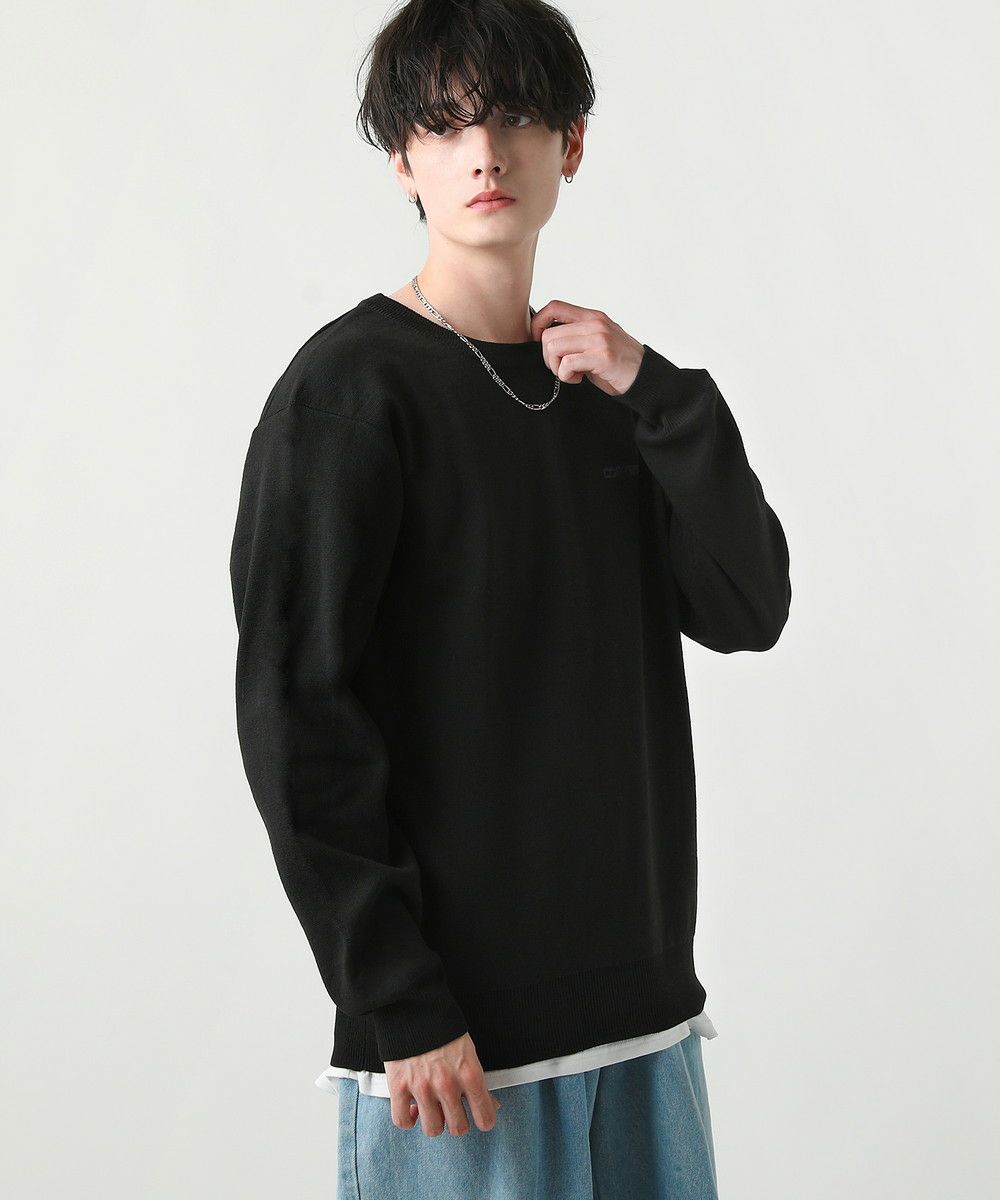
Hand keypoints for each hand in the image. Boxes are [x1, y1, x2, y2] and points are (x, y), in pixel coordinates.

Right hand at [384, 1031, 501, 1136]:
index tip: (481, 1118)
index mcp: (469, 1073)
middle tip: (453, 1110)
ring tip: (432, 1108)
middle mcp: (447, 1085)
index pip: (485, 1117)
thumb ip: (476, 1079)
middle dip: (457, 1121)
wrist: (413, 1004)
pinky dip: (408, 1119)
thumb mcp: (468, 1049)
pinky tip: (413, 1108)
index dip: (485, 1120)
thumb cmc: (442, 1025)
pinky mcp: (398, 1086)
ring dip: (434, 1121)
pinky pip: (403, 1121)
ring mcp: (422, 1088)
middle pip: (458, 1128)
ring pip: (433, 1129)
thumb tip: (490, 1103)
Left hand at [530, 300, 645, 396]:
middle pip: (548, 334)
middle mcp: (595, 324)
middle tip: (561, 368)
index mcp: (592, 317)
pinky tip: (578, 379)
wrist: (644, 376)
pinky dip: (566, 376)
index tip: (540, 343)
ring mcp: (599, 339)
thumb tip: (545, 338)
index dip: (538, 324)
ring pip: (554, 347)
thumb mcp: (597, 340)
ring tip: (570, 373)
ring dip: (556, 367)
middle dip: (547, 356)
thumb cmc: (617, 362)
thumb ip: (576, 335)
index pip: (554, 307)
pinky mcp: (602, 356)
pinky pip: (567, 363)